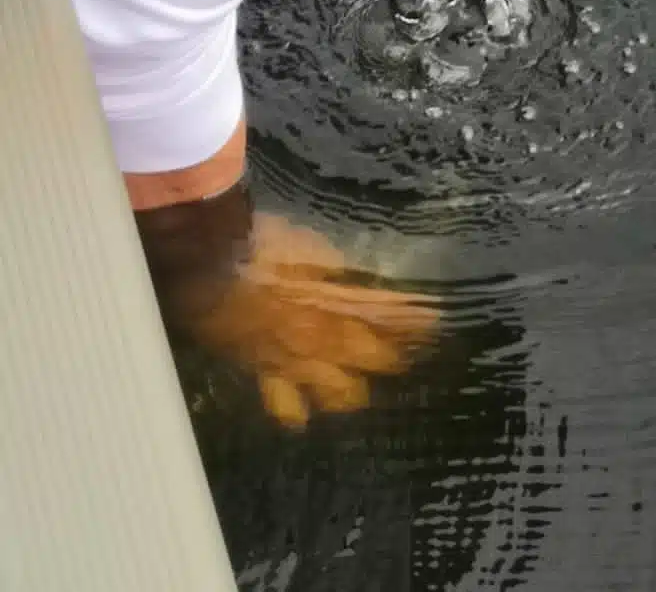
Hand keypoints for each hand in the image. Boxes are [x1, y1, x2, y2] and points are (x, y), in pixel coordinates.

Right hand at [144, 202, 439, 428]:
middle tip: (410, 360)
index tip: (436, 324)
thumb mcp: (315, 248)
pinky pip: (285, 405)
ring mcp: (297, 361)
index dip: (418, 323)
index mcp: (342, 300)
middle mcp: (327, 338)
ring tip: (361, 391)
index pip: (392, 318)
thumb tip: (364, 282)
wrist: (212, 262)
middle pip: (376, 360)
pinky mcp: (266, 372)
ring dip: (354, 392)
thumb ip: (342, 271)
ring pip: (341, 396)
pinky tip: (304, 417)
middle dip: (397, 360)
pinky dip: (297, 412)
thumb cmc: (264, 245)